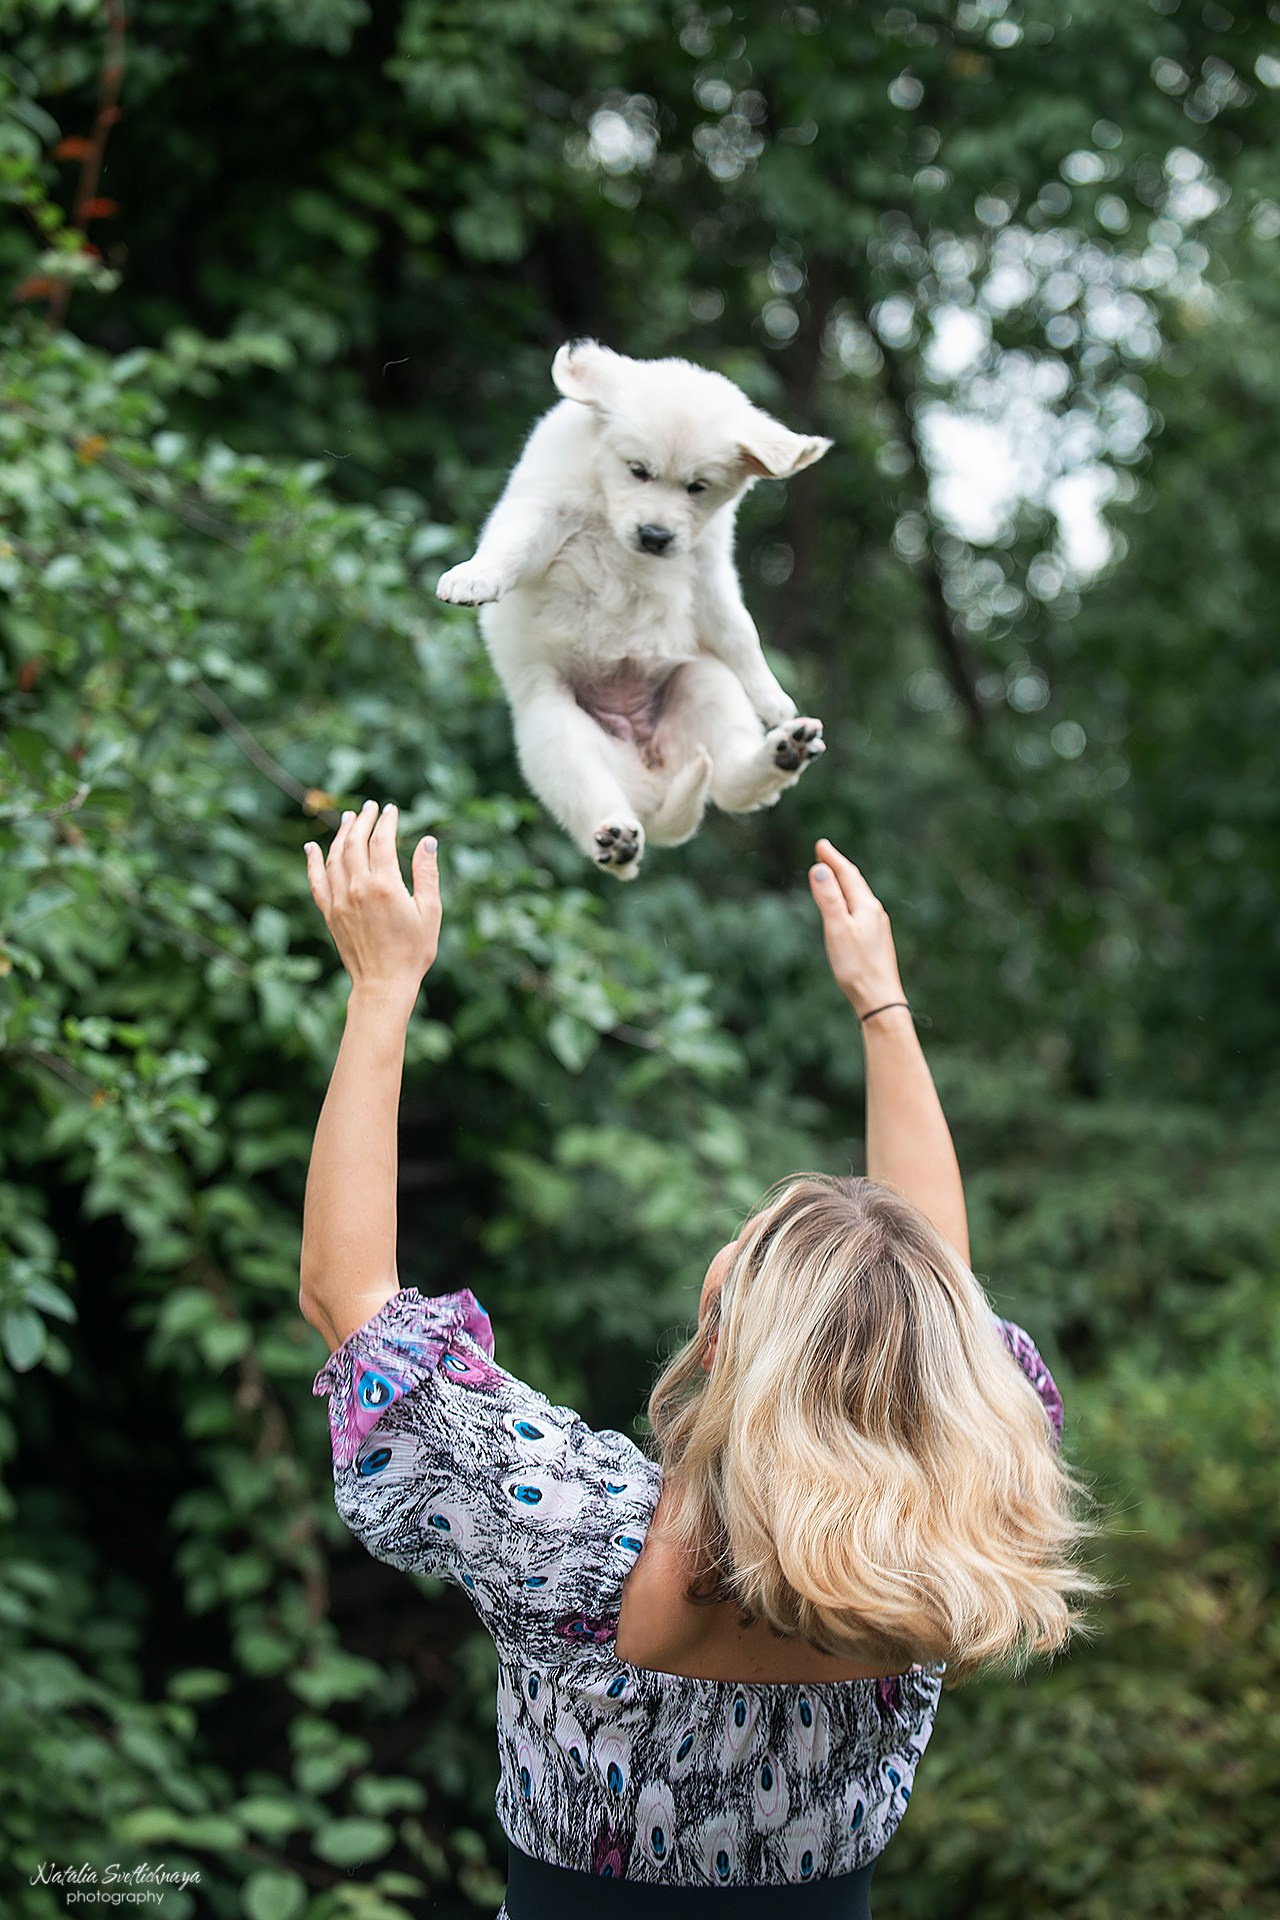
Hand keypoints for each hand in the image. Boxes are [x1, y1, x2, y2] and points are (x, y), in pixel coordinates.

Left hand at [305, 801, 440, 1008]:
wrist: (383, 984)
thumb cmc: (413, 951)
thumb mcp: (430, 912)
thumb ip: (426, 874)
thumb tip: (427, 841)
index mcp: (384, 886)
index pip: (382, 841)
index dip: (386, 821)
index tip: (391, 809)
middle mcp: (357, 888)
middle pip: (355, 843)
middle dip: (363, 820)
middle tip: (370, 806)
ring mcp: (340, 901)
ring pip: (334, 857)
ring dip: (341, 835)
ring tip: (348, 819)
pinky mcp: (329, 914)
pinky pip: (316, 881)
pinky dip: (312, 862)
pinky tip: (311, 847)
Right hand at [807, 837, 905, 1018]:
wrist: (879, 998)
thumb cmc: (857, 967)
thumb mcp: (837, 930)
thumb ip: (828, 899)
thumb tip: (820, 869)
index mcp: (866, 907)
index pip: (847, 875)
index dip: (833, 858)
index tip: (820, 844)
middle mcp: (875, 912)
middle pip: (855, 882)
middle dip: (838, 866)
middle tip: (824, 852)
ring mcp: (877, 926)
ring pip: (859, 896)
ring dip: (844, 882)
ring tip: (833, 874)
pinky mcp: (875, 940)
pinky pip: (860, 910)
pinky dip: (849, 899)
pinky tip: (848, 908)